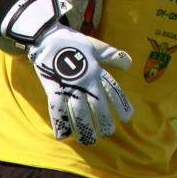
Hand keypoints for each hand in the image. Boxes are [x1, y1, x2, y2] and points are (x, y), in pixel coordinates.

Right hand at [27, 23, 133, 143]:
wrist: (47, 37)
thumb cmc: (73, 41)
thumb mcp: (96, 46)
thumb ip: (112, 55)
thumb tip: (129, 63)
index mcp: (95, 71)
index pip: (112, 90)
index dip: (121, 104)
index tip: (128, 118)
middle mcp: (84, 81)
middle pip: (96, 105)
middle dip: (103, 120)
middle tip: (109, 133)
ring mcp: (68, 86)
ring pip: (78, 112)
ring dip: (84, 128)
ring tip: (89, 141)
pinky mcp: (52, 89)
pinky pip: (56, 109)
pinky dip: (59, 123)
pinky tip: (63, 137)